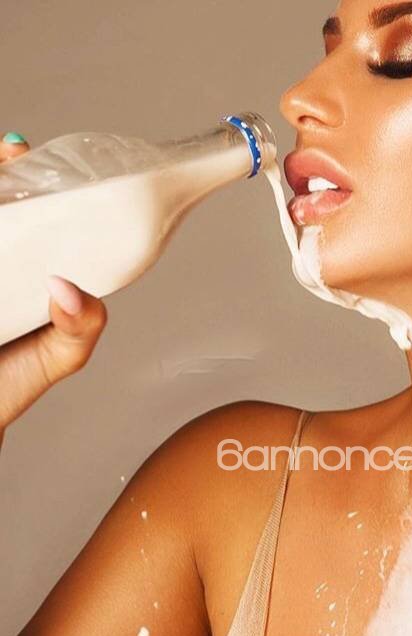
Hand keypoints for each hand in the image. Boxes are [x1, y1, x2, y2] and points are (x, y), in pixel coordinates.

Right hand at [0, 132, 107, 429]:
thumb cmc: (11, 385)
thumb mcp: (60, 355)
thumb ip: (81, 325)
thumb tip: (70, 288)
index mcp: (28, 268)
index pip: (30, 210)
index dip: (26, 176)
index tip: (20, 152)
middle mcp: (0, 258)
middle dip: (1, 172)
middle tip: (8, 152)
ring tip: (0, 168)